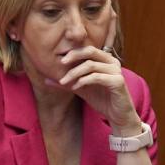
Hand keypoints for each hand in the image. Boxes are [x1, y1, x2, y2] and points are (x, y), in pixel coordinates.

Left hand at [57, 13, 141, 133]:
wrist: (118, 115)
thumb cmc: (102, 100)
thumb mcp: (81, 90)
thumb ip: (67, 83)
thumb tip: (46, 80)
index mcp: (105, 60)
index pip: (87, 49)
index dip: (72, 52)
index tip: (59, 61)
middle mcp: (112, 62)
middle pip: (90, 51)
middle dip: (73, 56)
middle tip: (61, 64)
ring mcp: (116, 71)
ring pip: (91, 65)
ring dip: (74, 73)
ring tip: (64, 81)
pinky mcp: (118, 81)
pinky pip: (97, 77)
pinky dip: (84, 81)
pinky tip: (75, 87)